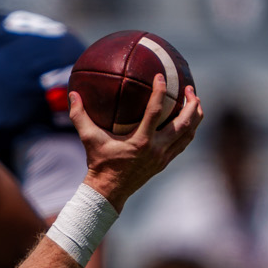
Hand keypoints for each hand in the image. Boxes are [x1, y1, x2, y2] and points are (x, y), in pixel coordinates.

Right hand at [68, 81, 203, 207]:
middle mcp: (156, 149)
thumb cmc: (98, 163)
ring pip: (188, 135)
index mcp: (141, 142)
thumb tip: (72, 94)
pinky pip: (183, 143)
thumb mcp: (88, 139)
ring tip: (195, 101)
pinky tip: (187, 120)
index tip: (162, 76)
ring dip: (195, 117)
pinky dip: (188, 130)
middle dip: (191, 105)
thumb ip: (80, 116)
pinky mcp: (165, 162)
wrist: (108, 191)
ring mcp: (163, 157)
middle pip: (184, 124)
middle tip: (189, 88)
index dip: (160, 92)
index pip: (156, 112)